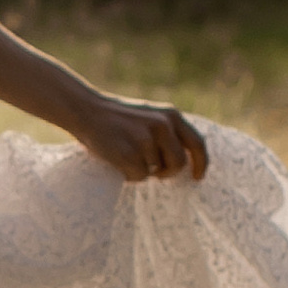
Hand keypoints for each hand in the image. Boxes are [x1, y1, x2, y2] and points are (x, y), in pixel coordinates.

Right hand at [77, 95, 208, 184]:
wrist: (86, 110)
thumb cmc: (118, 118)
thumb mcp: (150, 116)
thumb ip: (168, 132)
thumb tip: (185, 161)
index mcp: (170, 115)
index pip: (197, 143)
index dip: (201, 163)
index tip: (197, 177)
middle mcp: (162, 125)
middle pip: (178, 163)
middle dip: (167, 172)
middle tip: (155, 172)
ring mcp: (146, 140)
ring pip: (156, 172)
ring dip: (144, 170)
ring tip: (127, 155)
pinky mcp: (129, 154)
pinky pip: (139, 176)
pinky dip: (129, 174)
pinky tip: (118, 160)